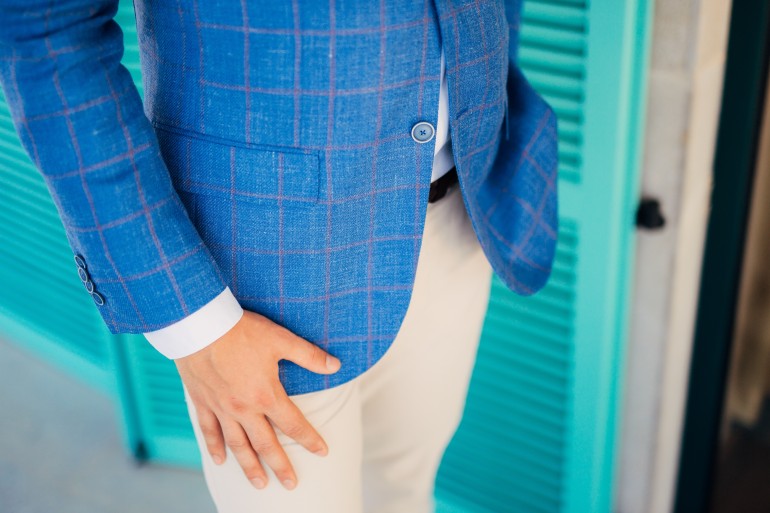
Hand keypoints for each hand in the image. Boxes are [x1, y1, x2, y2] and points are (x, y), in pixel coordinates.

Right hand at [174, 309, 341, 490]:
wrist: (199, 325)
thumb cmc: (241, 330)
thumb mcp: (280, 339)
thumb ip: (309, 355)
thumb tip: (336, 365)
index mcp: (265, 395)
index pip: (293, 424)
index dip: (310, 439)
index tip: (322, 452)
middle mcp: (243, 408)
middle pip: (265, 444)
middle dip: (280, 465)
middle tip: (291, 484)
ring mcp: (221, 408)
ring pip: (237, 444)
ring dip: (249, 466)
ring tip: (259, 484)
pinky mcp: (202, 402)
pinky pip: (209, 431)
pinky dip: (215, 448)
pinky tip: (220, 461)